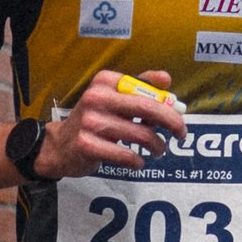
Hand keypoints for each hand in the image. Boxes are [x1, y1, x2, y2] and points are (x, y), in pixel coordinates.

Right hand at [39, 67, 186, 178]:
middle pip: (148, 109)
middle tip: (181, 134)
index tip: (180, 115)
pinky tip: (137, 161)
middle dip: (172, 123)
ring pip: (141, 135)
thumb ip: (139, 87)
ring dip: (157, 146)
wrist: (60, 146)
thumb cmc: (94, 120)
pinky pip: (127, 156)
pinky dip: (138, 161)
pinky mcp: (87, 145)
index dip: (168, 104)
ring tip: (158, 150)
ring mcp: (90, 122)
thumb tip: (166, 80)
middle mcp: (96, 97)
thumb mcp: (112, 97)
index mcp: (105, 81)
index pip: (146, 89)